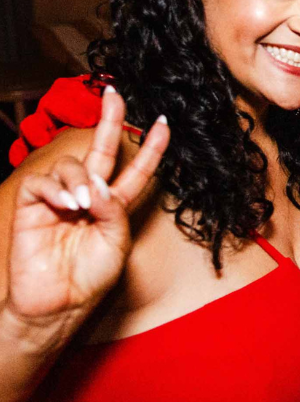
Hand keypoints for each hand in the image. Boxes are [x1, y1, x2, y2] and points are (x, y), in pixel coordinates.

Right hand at [5, 87, 169, 337]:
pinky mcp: (33, 204)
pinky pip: (44, 181)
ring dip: (79, 178)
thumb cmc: (89, 280)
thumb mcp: (114, 244)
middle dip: (109, 120)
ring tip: (81, 204)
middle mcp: (88, 195)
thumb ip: (113, 211)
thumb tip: (98, 184)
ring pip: (71, 164)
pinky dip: (56, 187)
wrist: (55, 306)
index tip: (164, 123)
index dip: (151, 148)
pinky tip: (65, 203)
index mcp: (113, 205)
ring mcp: (60, 197)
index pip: (135, 171)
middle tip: (115, 95)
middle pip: (101, 150)